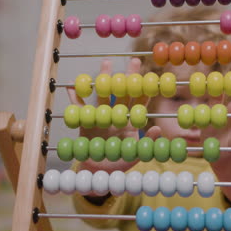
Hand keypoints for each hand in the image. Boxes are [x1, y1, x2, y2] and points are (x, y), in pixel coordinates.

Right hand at [67, 58, 160, 172]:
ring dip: (104, 79)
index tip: (151, 75)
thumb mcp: (136, 154)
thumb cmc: (121, 162)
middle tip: (134, 59)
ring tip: (106, 63)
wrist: (101, 171)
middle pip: (123, 92)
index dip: (145, 89)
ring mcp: (101, 116)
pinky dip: (74, 96)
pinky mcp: (86, 122)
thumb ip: (147, 142)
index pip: (139, 102)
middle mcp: (117, 115)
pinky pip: (79, 108)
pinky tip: (72, 84)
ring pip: (103, 94)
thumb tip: (158, 130)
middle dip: (128, 76)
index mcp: (131, 122)